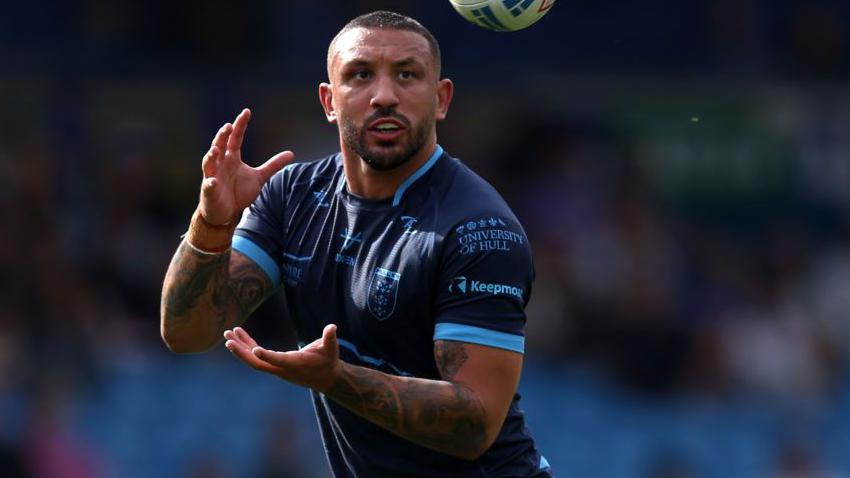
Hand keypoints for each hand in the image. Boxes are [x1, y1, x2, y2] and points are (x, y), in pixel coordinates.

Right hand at [199, 108, 294, 224]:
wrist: (226, 213)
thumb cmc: (239, 192)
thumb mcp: (259, 177)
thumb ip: (273, 165)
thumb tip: (291, 153)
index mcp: (232, 157)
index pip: (236, 138)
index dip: (240, 125)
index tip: (246, 112)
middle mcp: (220, 163)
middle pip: (219, 145)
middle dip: (222, 136)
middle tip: (227, 126)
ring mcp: (212, 176)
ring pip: (208, 162)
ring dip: (211, 155)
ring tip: (216, 149)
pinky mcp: (209, 190)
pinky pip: (208, 185)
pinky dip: (210, 183)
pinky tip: (213, 182)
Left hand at [223, 324, 340, 392]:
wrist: (326, 378)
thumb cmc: (329, 361)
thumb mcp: (331, 348)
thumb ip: (330, 338)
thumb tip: (332, 327)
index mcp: (294, 364)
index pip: (278, 361)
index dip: (267, 355)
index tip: (255, 348)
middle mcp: (282, 368)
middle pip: (257, 363)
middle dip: (242, 352)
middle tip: (228, 340)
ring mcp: (276, 367)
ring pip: (254, 359)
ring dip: (240, 347)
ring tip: (228, 333)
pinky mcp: (274, 364)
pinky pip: (257, 355)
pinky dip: (247, 345)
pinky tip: (239, 334)